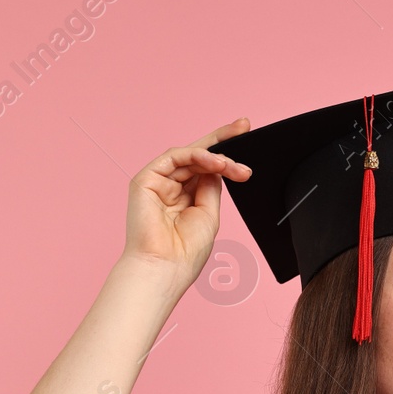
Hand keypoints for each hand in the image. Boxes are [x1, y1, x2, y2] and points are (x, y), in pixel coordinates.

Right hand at [122, 118, 253, 282]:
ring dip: (216, 156)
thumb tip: (217, 166)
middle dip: (222, 139)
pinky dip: (197, 156)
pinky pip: (175, 157)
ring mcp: (157, 181)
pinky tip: (216, 163)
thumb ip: (210, 187)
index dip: (225, 154)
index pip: (206, 168)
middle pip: (198, 155)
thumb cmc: (185, 251)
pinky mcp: (146, 179)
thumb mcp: (209, 214)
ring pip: (190, 155)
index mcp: (185, 197)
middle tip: (244, 125)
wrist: (164, 268)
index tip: (246, 137)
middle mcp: (170, 186)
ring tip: (235, 167)